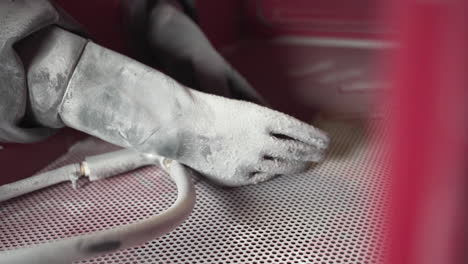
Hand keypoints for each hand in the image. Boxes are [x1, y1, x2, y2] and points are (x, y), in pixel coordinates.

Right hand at [138, 90, 328, 185]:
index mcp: (266, 118)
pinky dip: (269, 173)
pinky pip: (263, 177)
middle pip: (298, 152)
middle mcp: (263, 140)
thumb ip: (269, 125)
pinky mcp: (240, 176)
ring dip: (297, 167)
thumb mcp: (247, 110)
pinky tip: (271, 169)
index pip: (302, 131)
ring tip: (303, 165)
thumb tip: (289, 136)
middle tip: (320, 155)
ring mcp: (252, 160)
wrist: (185, 126)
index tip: (326, 142)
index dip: (317, 139)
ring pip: (284, 168)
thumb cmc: (214, 113)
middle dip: (314, 155)